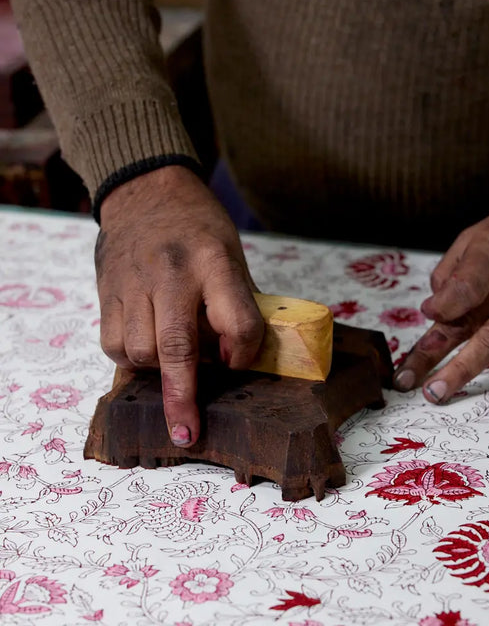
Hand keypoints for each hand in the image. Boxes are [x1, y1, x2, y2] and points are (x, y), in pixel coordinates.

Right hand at [96, 165, 263, 445]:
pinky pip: (114, 344)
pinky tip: (147, 350)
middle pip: (178, 347)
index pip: (238, 321)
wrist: (146, 192)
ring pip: (141, 352)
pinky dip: (131, 358)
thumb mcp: (234, 258)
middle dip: (183, 397)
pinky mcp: (106, 291)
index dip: (244, 352)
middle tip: (188, 434)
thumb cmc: (200, 231)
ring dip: (158, 372)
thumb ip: (239, 306)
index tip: (239, 364)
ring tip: (173, 364)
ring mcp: (134, 282)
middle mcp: (172, 272)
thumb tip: (241, 361)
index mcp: (215, 262)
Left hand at [393, 202, 488, 402]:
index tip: (431, 313)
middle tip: (407, 381)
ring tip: (439, 392)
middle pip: (469, 323)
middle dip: (434, 353)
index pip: (464, 281)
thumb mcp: (484, 233)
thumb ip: (455, 270)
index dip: (444, 301)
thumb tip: (435, 310)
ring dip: (467, 367)